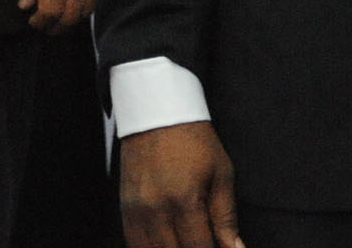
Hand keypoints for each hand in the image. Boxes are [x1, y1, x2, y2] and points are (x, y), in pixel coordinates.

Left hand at [19, 0, 92, 32]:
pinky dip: (85, 9)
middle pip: (69, 18)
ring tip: (59, 18)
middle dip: (54, 27)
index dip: (40, 23)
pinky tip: (75, 6)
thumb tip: (25, 5)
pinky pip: (96, 1)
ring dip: (70, 20)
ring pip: (85, 12)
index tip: (33, 22)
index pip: (49, 11)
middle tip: (45, 26)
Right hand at [120, 121, 241, 247]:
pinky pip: (134, 244)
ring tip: (187, 241)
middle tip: (204, 241)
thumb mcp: (222, 173)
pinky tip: (167, 242)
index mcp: (186, 200)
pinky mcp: (125, 211)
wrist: (158, 115)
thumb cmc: (194, 141)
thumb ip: (226, 217)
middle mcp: (157, 210)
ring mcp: (137, 212)